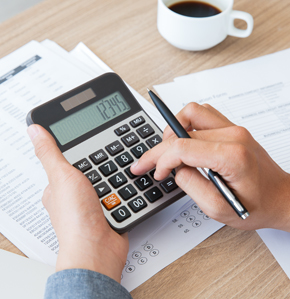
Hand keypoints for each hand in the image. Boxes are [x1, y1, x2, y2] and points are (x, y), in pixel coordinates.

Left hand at [27, 125, 128, 282]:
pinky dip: (121, 189)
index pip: (65, 161)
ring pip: (105, 180)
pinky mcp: (107, 210)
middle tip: (105, 161)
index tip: (87, 146)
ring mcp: (90, 204)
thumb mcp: (62, 176)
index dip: (77, 152)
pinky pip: (117, 193)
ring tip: (115, 174)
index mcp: (57, 187)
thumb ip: (50, 153)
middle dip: (99, 165)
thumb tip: (34, 131)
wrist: (99, 248)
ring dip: (112, 177)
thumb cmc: (75, 220)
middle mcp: (73, 196)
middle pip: (88, 170)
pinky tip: (122, 187)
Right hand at [131, 103, 289, 231]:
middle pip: (182, 129)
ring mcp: (233, 128)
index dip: (162, 160)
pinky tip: (183, 141)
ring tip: (167, 150)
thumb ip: (190, 185)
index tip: (156, 172)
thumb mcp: (217, 208)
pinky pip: (202, 114)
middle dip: (159, 148)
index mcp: (232, 156)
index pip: (183, 147)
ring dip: (173, 129)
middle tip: (146, 161)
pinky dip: (186, 125)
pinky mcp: (231, 128)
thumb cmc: (257, 205)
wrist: (280, 197)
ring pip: (192, 112)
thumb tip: (174, 168)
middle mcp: (233, 135)